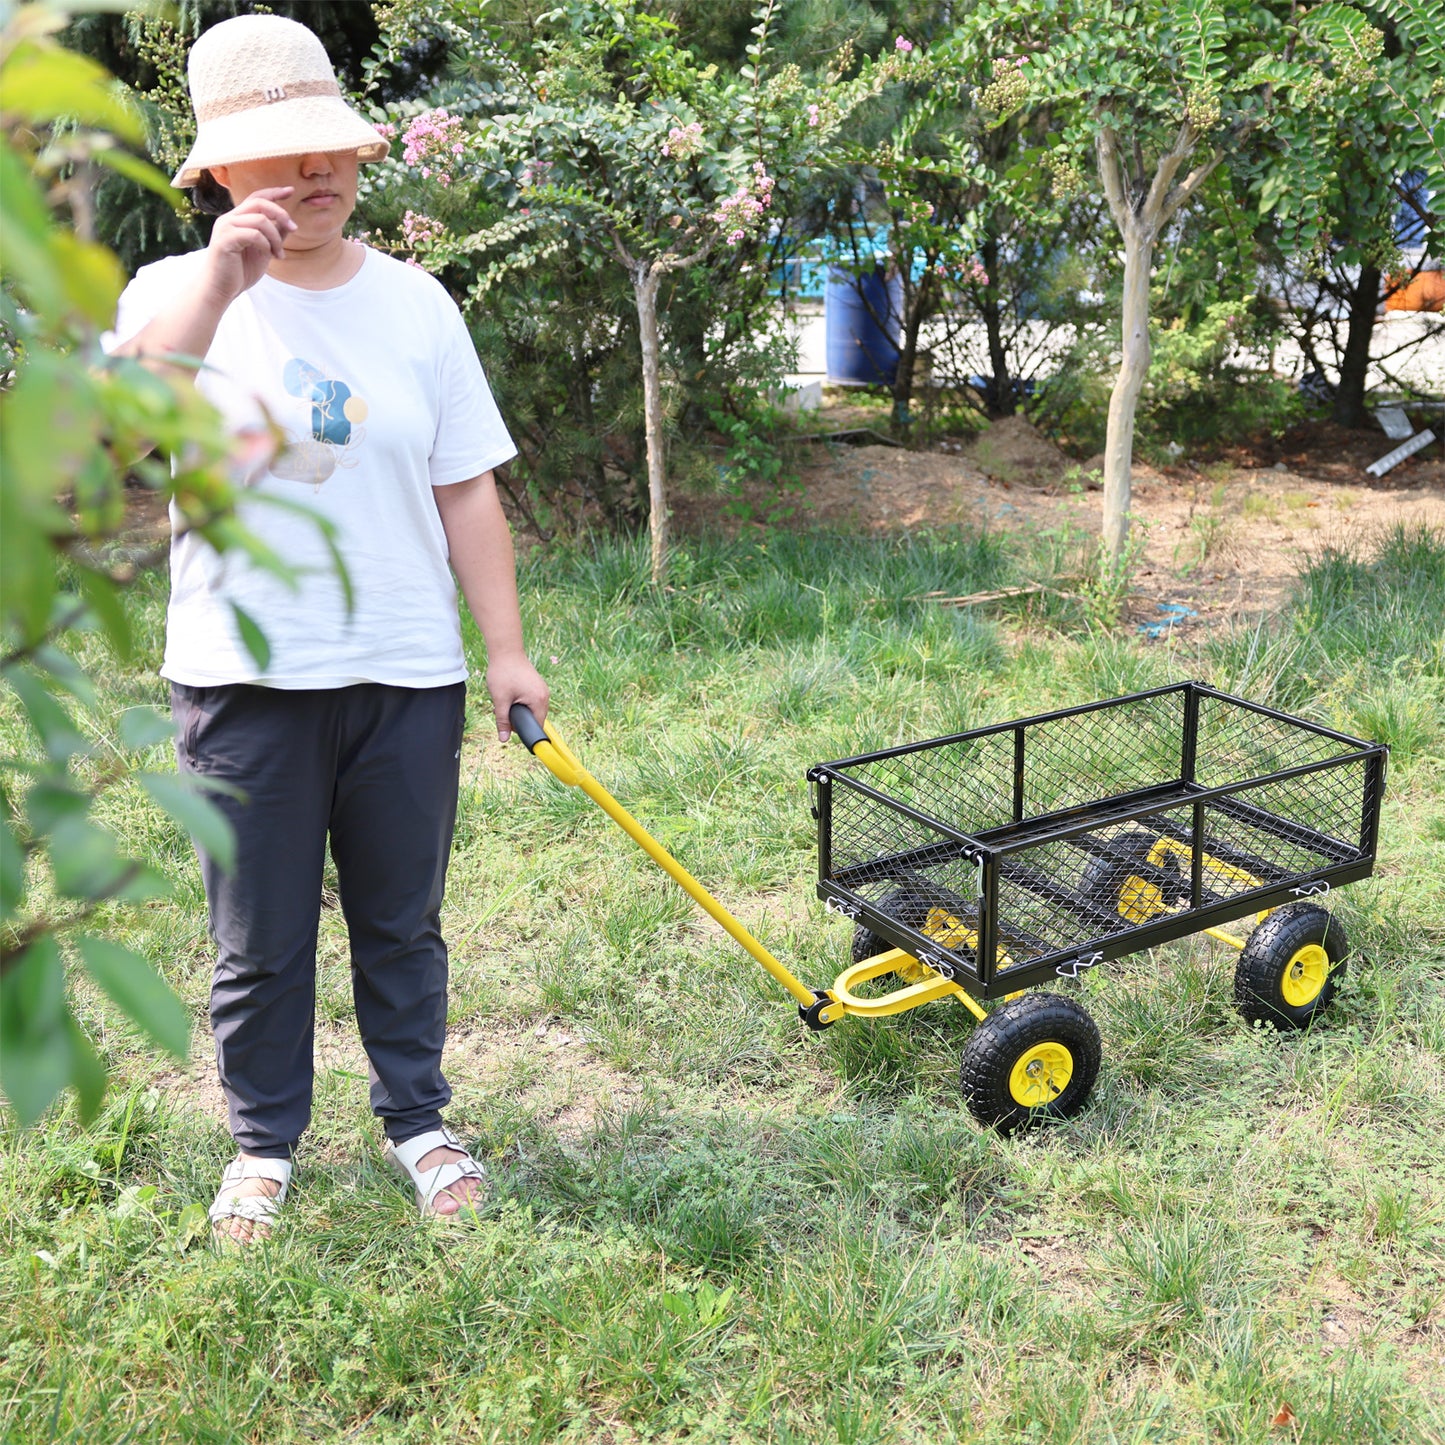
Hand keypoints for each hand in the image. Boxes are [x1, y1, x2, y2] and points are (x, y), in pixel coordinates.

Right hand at [202, 187, 296, 302]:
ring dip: (276, 237)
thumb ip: (273, 236)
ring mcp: (225, 228)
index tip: (291, 191)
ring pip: (259, 219)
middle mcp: (229, 219)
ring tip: (279, 254)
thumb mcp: (263, 251)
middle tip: (294, 229)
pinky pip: (253, 234)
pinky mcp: (225, 240)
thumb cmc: (240, 271)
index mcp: (237, 219)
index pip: (256, 198)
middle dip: (280, 213)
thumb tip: (288, 223)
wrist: (220, 289)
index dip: (274, 193)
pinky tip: (270, 256)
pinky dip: (267, 244)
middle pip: (259, 202)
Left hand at [484, 654, 548, 741]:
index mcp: (539, 701)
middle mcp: (545, 696)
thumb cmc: (503, 673)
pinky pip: (533, 700)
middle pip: (536, 718)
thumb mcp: (500, 700)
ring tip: (506, 702)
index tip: (511, 727)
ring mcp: (542, 689)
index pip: (537, 725)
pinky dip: (522, 702)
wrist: (506, 651)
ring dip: (520, 710)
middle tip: (503, 712)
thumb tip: (503, 739)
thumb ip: (503, 721)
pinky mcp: (538, 685)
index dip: (524, 730)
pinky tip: (511, 696)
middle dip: (520, 719)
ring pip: (533, 709)